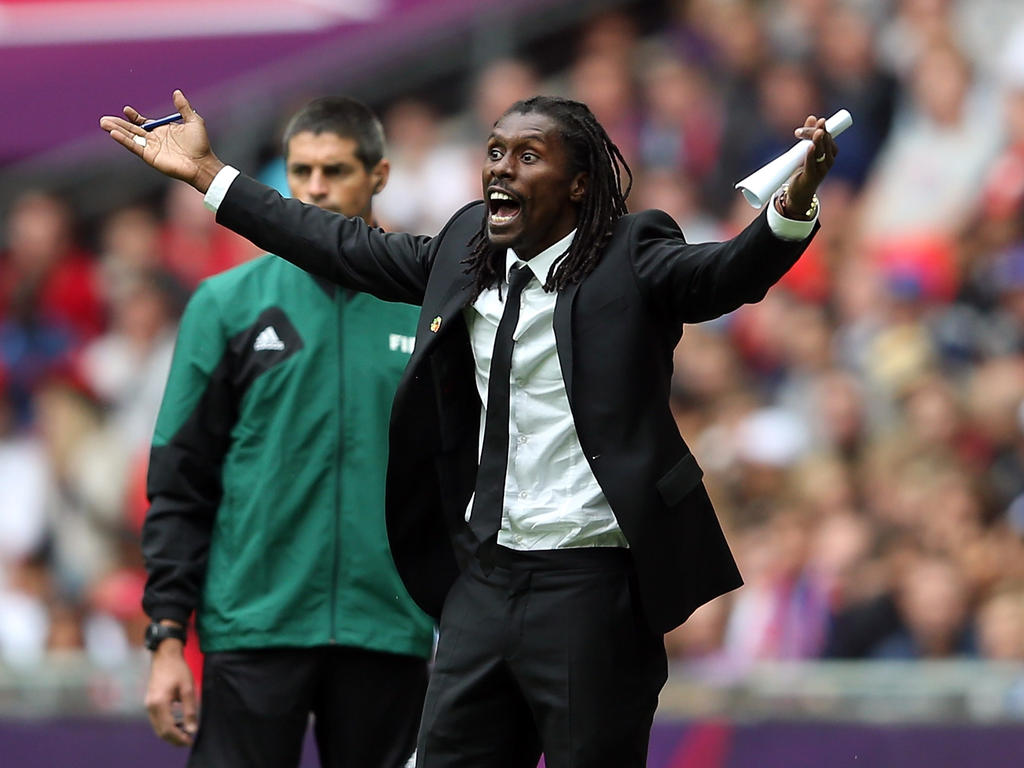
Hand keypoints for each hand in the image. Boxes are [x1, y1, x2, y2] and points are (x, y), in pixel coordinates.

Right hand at [99, 90, 223, 192]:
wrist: (202, 163)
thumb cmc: (200, 144)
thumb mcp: (193, 121)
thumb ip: (183, 107)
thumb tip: (176, 92)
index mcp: (162, 130)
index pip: (143, 122)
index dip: (134, 117)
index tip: (126, 110)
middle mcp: (154, 139)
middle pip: (132, 130)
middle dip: (118, 124)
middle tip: (103, 119)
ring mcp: (151, 148)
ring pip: (130, 137)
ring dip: (117, 131)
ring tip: (103, 124)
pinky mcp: (150, 157)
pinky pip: (134, 147)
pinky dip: (124, 140)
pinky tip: (113, 134)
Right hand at [144, 638, 198, 746]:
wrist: (165, 656)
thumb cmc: (178, 670)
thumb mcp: (188, 689)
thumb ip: (189, 710)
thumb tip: (192, 729)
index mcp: (159, 703)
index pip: (168, 729)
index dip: (179, 738)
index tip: (190, 741)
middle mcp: (150, 707)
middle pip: (161, 731)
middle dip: (175, 739)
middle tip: (189, 740)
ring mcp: (148, 705)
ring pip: (158, 727)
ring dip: (171, 733)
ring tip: (186, 733)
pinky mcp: (149, 703)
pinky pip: (157, 720)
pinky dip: (166, 726)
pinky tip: (178, 723)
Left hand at [781, 115, 838, 215]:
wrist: (800, 194)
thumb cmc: (804, 170)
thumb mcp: (806, 151)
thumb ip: (809, 135)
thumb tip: (812, 117)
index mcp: (830, 154)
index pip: (829, 137)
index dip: (824, 128)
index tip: (817, 120)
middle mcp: (828, 161)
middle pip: (825, 143)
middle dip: (816, 133)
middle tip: (803, 129)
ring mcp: (821, 170)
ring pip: (821, 152)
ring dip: (817, 141)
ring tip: (816, 132)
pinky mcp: (811, 177)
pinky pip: (811, 165)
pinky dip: (811, 155)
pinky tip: (810, 147)